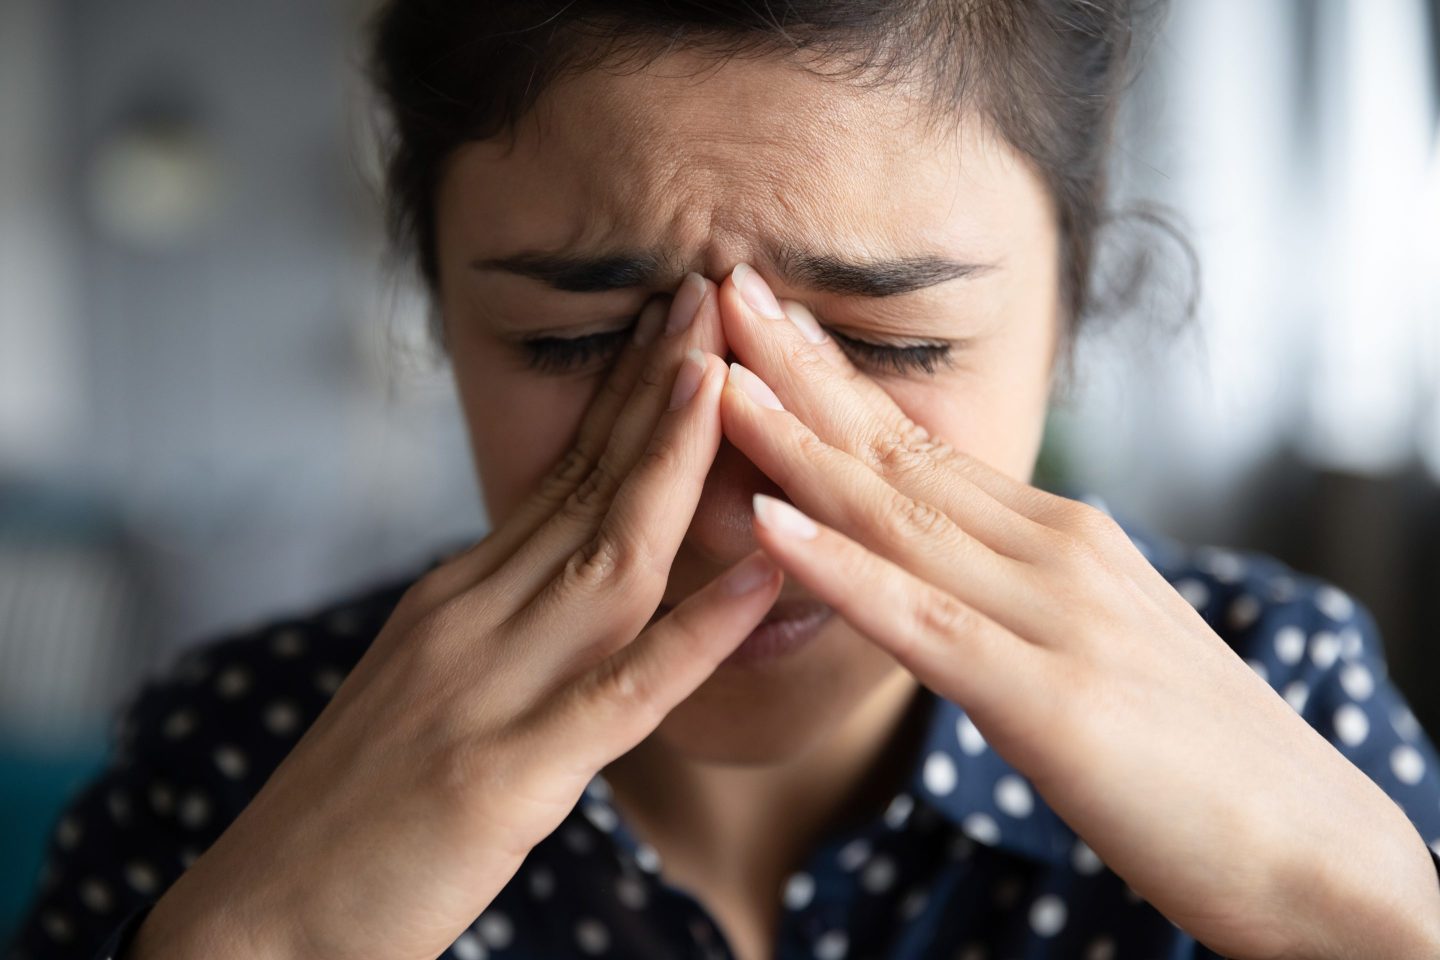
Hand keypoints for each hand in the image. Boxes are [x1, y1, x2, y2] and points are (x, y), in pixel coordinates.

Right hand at [130, 278, 781, 959]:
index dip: (629, 394)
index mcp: (459, 596)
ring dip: (673, 461)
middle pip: (587, 485)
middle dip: (659, 387)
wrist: (262, 918)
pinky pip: (622, 690)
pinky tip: (761, 576)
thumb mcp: (427, 681)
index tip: (679, 321)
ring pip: (607, 556)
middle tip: (710, 291)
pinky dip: (697, 631)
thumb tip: (569, 564)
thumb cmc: (356, 808)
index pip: (562, 473)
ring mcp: (488, 688)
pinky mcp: (505, 773)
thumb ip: (500, 619)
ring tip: (729, 375)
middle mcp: (471, 618)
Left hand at [712, 265, 1438, 959]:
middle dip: (798, 370)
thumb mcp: (1093, 642)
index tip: (766, 323)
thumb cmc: (1196, 756)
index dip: (833, 382)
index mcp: (1059, 539)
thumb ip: (1014, 595)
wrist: (1313, 849)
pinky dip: (838, 568)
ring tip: (715, 378)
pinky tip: (767, 522)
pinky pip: (921, 621)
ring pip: (896, 515)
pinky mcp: (1049, 699)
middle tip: (721, 288)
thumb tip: (936, 567)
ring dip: (794, 443)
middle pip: (898, 451)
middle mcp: (1054, 553)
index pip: (921, 446)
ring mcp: (1053, 617)